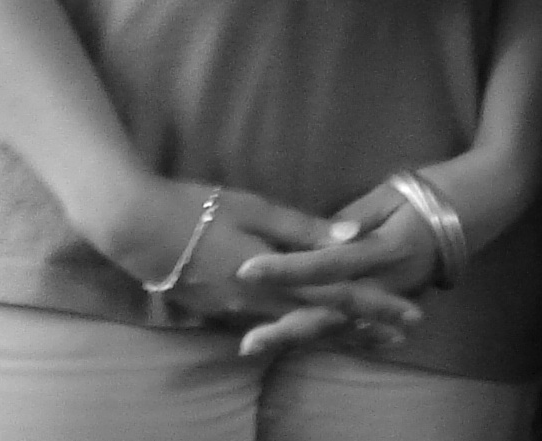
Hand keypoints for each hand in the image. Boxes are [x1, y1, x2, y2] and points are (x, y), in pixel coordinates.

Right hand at [89, 179, 421, 339]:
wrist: (132, 228)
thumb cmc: (195, 208)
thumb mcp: (256, 208)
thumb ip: (304, 228)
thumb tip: (354, 233)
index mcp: (273, 279)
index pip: (337, 297)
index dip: (377, 307)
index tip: (410, 316)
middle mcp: (256, 306)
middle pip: (322, 322)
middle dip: (364, 327)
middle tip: (401, 333)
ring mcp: (234, 313)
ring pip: (295, 327)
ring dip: (335, 329)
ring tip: (369, 332)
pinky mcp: (217, 310)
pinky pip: (267, 324)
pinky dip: (298, 325)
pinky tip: (312, 322)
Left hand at [233, 160, 537, 358]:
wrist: (489, 200)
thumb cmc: (439, 186)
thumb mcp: (393, 190)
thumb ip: (354, 219)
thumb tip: (316, 239)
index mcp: (386, 247)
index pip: (327, 263)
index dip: (287, 269)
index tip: (247, 270)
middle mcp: (391, 280)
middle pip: (332, 310)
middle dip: (288, 326)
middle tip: (247, 343)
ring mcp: (399, 294)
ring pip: (346, 325)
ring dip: (304, 337)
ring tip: (265, 345)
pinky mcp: (403, 297)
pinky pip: (365, 324)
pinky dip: (337, 337)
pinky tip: (310, 345)